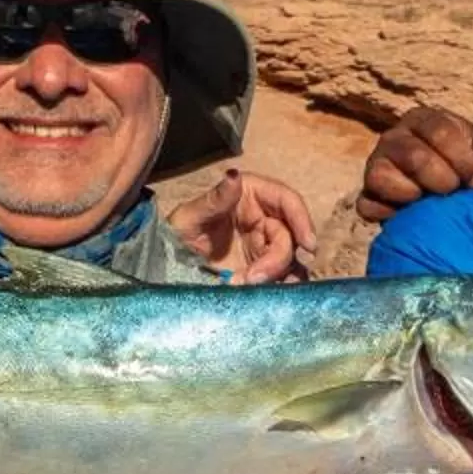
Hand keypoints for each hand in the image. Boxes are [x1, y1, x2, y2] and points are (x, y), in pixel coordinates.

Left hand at [167, 169, 318, 283]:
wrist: (165, 268)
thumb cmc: (175, 234)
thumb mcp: (189, 217)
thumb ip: (214, 199)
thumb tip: (234, 177)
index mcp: (250, 196)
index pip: (287, 201)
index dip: (302, 220)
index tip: (307, 244)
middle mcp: (262, 218)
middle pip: (289, 236)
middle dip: (277, 259)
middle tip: (255, 278)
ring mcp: (263, 246)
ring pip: (289, 259)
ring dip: (278, 276)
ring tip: (255, 290)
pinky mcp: (261, 270)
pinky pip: (282, 278)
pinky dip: (280, 288)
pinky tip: (269, 297)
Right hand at [356, 105, 472, 222]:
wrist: (446, 198)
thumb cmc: (466, 168)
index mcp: (423, 120)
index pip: (440, 131)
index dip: (463, 158)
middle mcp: (394, 138)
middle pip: (412, 155)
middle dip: (441, 178)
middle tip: (457, 192)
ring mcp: (375, 166)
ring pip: (381, 175)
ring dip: (413, 194)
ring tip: (431, 203)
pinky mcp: (366, 196)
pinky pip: (367, 204)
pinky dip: (388, 213)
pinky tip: (409, 217)